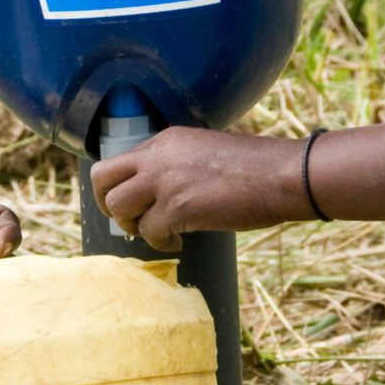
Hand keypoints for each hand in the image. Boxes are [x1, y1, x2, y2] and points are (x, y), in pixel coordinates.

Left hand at [90, 127, 306, 249]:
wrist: (282, 175)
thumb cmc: (256, 167)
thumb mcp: (205, 151)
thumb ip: (178, 164)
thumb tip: (161, 191)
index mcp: (166, 140)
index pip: (119, 160)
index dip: (120, 186)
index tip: (133, 202)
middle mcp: (158, 157)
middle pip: (102, 178)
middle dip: (107, 204)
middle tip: (127, 219)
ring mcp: (165, 182)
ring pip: (119, 208)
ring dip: (133, 226)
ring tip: (156, 232)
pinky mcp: (178, 209)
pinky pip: (148, 232)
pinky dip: (159, 244)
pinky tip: (176, 244)